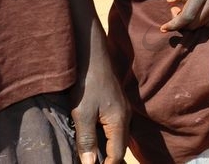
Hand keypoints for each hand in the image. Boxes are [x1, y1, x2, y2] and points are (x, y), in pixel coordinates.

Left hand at [69, 33, 128, 163]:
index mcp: (119, 122)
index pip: (117, 155)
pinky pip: (115, 129)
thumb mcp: (82, 114)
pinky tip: (96, 141)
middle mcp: (125, 117)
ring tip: (94, 159)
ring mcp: (123, 110)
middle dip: (109, 161)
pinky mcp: (117, 105)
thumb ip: (87, 140)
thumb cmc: (87, 83)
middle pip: (120, 148)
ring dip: (108, 151)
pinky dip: (107, 140)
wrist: (92, 56)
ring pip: (118, 138)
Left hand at [161, 0, 208, 32]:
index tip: (164, 27)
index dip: (174, 25)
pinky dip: (202, 22)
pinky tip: (198, 12)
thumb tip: (170, 1)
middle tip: (175, 11)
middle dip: (181, 24)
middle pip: (194, 24)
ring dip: (191, 23)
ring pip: (203, 25)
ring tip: (186, 11)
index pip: (187, 17)